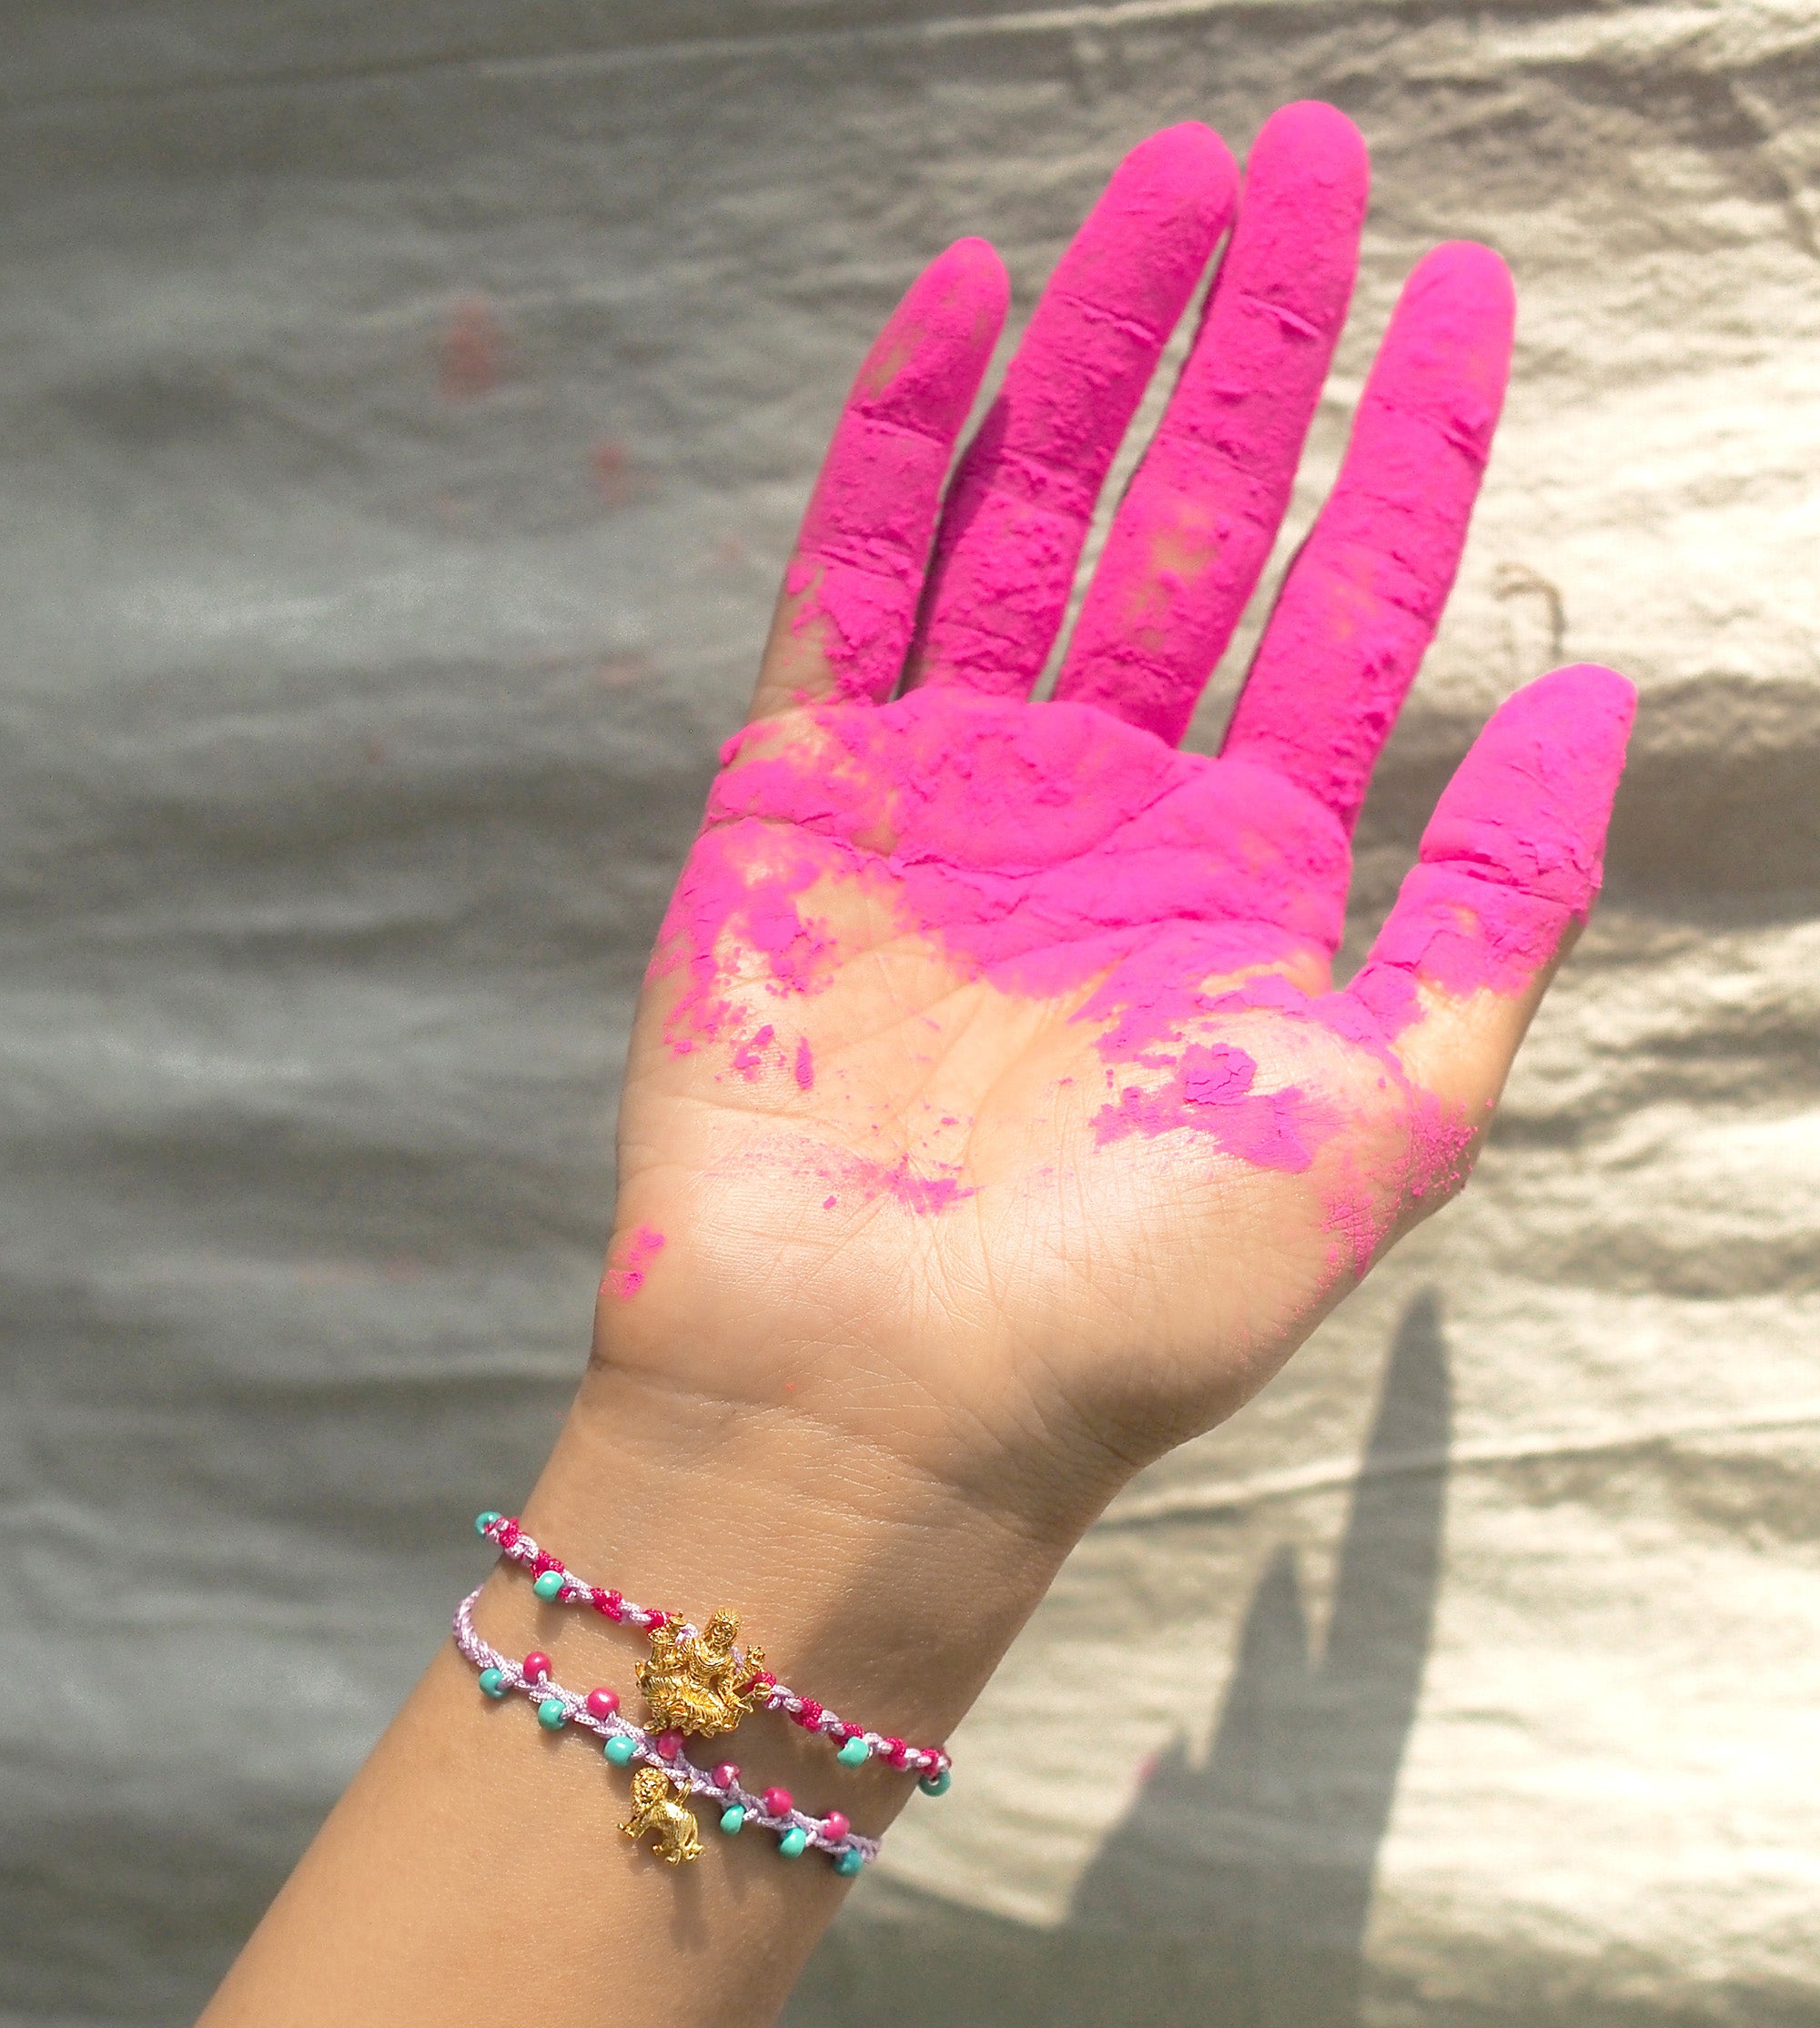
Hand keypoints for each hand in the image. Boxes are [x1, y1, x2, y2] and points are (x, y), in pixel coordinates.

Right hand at [592, 107, 1632, 1583]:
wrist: (885, 1402)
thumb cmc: (1142, 1300)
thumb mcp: (1388, 1111)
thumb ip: (1496, 902)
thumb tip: (1608, 703)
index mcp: (1239, 873)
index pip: (1345, 609)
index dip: (1411, 448)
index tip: (1467, 285)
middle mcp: (1098, 810)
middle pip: (1189, 524)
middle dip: (1256, 349)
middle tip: (1313, 160)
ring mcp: (943, 789)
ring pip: (1029, 513)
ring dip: (1100, 347)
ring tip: (1177, 183)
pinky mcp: (794, 794)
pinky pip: (849, 578)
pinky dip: (900, 440)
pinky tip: (968, 302)